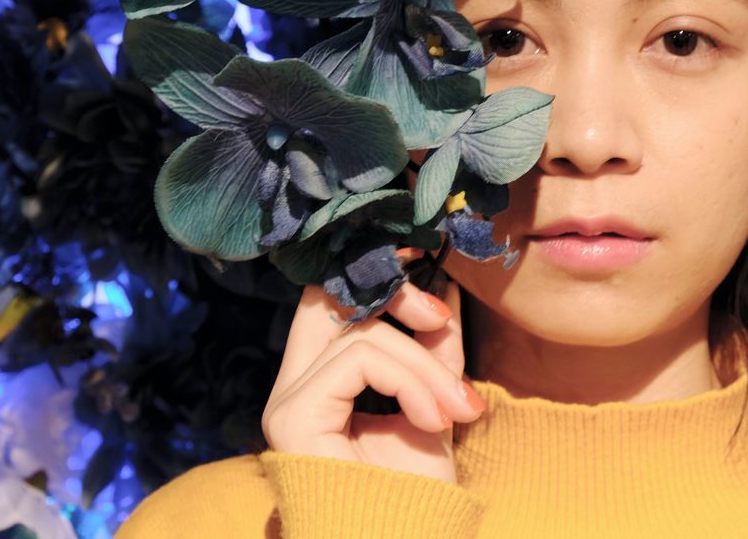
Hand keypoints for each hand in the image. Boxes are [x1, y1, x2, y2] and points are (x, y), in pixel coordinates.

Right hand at [261, 261, 484, 484]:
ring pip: (362, 334)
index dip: (375, 271)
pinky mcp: (294, 416)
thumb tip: (449, 286)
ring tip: (459, 409)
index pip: (333, 300)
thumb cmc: (415, 493)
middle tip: (443, 316)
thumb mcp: (434, 402)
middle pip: (330, 298)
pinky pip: (359, 359)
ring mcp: (288, 401)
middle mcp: (293, 386)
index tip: (424, 254)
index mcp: (319, 381)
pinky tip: (433, 418)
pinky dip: (410, 380)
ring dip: (426, 365)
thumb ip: (435, 348)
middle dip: (394, 294)